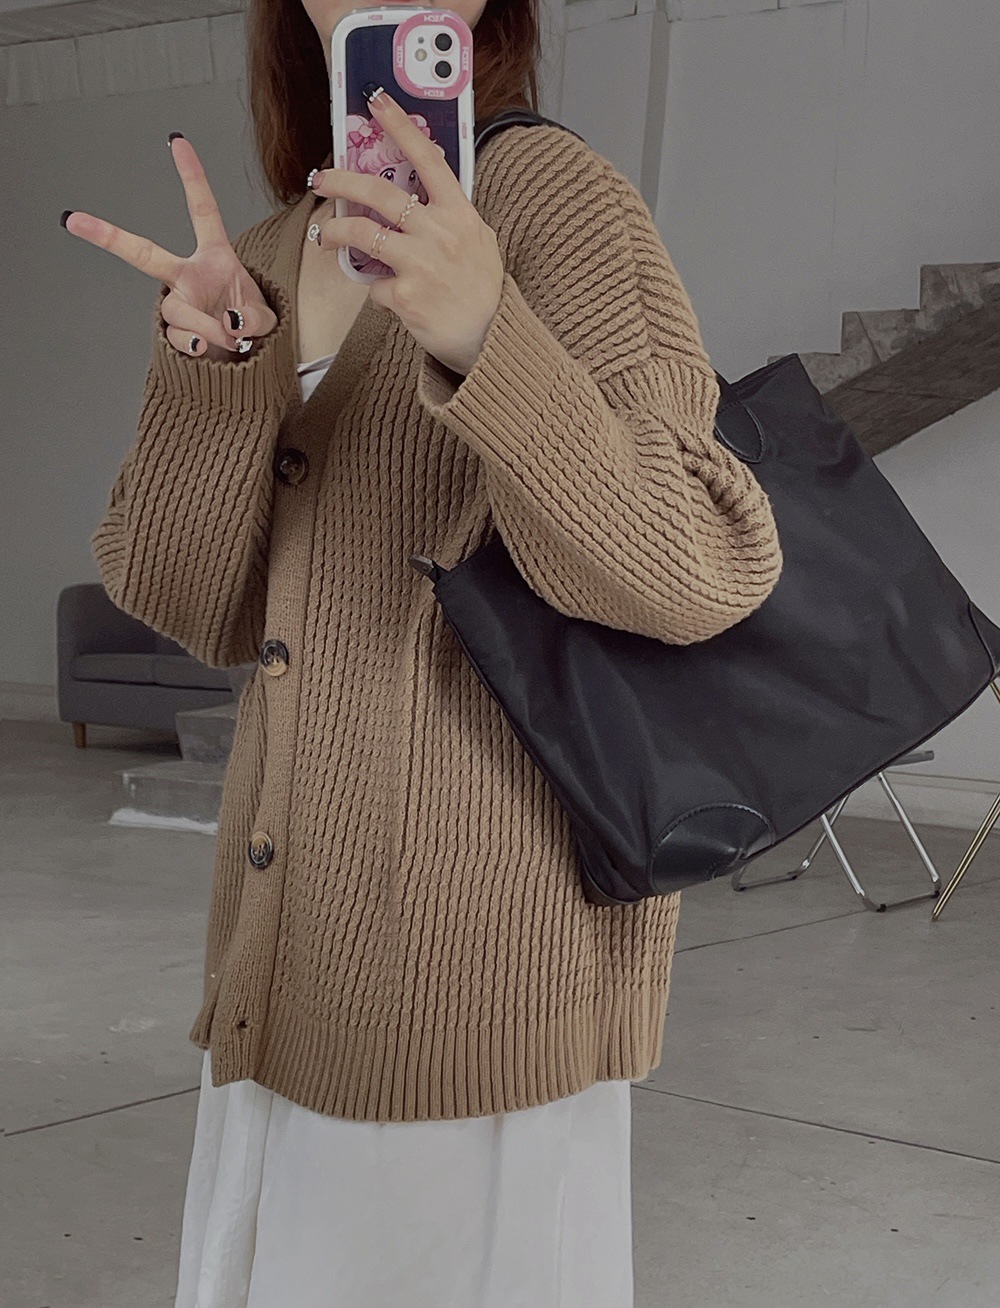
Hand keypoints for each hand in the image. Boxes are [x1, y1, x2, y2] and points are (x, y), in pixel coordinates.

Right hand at [60, 135, 277, 361]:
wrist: (246, 362)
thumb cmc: (252, 329)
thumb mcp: (266, 319)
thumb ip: (254, 318)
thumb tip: (230, 322)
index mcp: (214, 258)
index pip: (202, 211)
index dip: (191, 177)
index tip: (177, 142)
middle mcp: (188, 277)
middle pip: (144, 254)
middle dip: (108, 236)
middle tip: (75, 221)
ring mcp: (178, 304)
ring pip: (176, 311)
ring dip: (206, 327)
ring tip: (229, 338)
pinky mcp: (174, 335)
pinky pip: (178, 337)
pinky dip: (198, 344)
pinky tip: (208, 350)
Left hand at [309, 88, 504, 376]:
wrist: (491, 339)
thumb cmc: (482, 291)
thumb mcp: (478, 241)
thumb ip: (449, 215)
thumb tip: (416, 193)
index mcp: (459, 214)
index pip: (427, 159)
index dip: (400, 127)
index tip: (377, 103)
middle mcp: (440, 233)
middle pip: (380, 193)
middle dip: (342, 181)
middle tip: (321, 179)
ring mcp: (421, 265)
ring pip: (362, 235)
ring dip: (335, 232)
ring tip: (326, 235)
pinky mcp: (405, 297)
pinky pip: (373, 286)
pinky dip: (375, 291)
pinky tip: (387, 297)